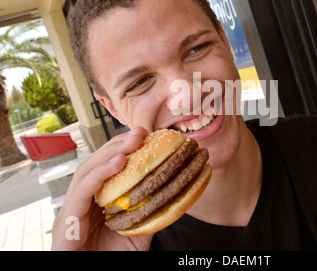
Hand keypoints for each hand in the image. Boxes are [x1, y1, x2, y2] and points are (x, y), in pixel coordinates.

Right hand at [51, 127, 152, 250]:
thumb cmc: (114, 257)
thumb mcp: (139, 232)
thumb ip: (151, 213)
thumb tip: (177, 193)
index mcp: (97, 201)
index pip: (109, 169)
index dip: (124, 149)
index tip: (145, 135)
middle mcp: (82, 201)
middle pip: (97, 164)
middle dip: (118, 145)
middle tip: (140, 131)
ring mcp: (71, 210)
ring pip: (87, 172)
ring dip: (110, 153)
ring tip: (132, 141)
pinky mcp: (65, 222)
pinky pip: (82, 192)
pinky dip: (99, 174)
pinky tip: (117, 161)